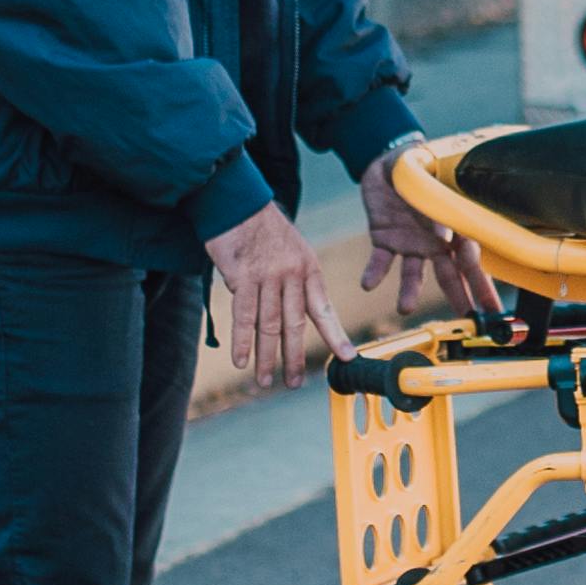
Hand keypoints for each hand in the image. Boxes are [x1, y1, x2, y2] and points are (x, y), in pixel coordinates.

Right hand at [203, 200, 328, 389]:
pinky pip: (244, 315)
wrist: (238, 202)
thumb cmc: (262, 227)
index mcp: (308, 268)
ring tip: (265, 380)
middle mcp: (292, 274)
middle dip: (295, 357)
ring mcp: (268, 276)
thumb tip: (293, 312)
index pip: (324, 308)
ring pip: (269, 325)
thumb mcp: (291, 249)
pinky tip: (241, 360)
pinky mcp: (243, 276)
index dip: (335, 335)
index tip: (347, 357)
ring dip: (266, 357)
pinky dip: (243, 340)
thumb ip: (295, 279)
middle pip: (295, 324)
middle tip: (295, 383)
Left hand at [359, 141, 494, 322]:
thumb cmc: (424, 165)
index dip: (481, 283)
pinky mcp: (385, 239)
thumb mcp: (436, 178)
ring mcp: (411, 243)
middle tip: (467, 319)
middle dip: (459, 297)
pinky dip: (374, 272)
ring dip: (410, 292)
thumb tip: (445, 236)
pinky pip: (380, 260)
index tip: (490, 307)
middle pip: (450, 274)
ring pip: (413, 274)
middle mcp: (435, 241)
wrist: (391, 159)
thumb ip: (441, 206)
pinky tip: (367, 285)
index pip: (472, 259)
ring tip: (405, 308)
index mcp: (455, 226)